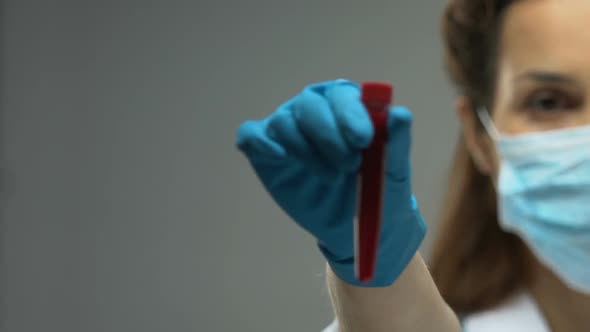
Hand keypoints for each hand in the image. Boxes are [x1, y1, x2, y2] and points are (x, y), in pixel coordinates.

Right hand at [237, 80, 425, 286]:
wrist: (356, 229)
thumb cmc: (379, 194)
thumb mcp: (394, 174)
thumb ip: (397, 144)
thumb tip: (400, 114)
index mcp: (346, 107)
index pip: (341, 95)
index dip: (350, 113)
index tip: (363, 140)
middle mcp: (314, 111)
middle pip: (310, 104)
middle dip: (328, 134)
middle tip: (349, 166)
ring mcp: (288, 131)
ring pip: (284, 122)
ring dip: (306, 149)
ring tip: (331, 178)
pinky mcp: (267, 153)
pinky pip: (251, 136)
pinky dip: (259, 141)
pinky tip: (277, 154)